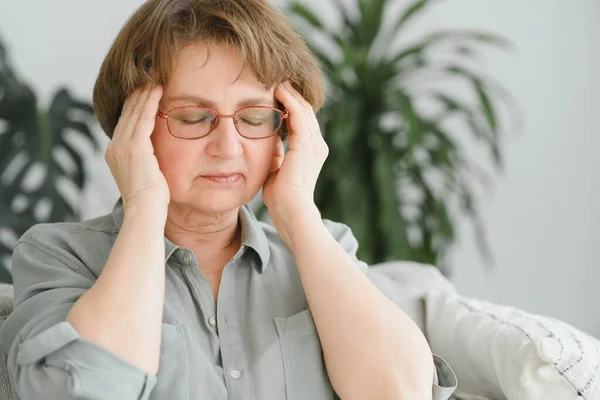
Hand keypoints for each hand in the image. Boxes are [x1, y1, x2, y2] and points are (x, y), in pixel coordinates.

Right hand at [104, 84, 169, 213]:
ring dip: (145, 93)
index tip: (145, 90)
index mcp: (116, 153)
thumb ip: (146, 159)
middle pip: (127, 112)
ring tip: (155, 78)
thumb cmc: (151, 200)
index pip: (126, 122)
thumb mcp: (145, 174)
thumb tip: (156, 153)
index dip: (135, 104)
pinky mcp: (134, 147)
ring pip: (134, 111)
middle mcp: (115, 147)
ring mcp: (123, 146)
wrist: (145, 212)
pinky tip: (159, 90)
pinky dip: (151, 102)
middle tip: (149, 75)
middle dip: (138, 93)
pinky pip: (144, 117)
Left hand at [262, 81, 327, 229]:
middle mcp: (316, 145)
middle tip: (278, 78)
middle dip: (292, 95)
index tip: (277, 92)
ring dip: (291, 93)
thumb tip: (270, 141)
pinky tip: (279, 90)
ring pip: (304, 110)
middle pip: (306, 112)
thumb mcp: (277, 169)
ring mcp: (313, 145)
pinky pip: (299, 116)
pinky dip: (290, 101)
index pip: (303, 121)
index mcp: (311, 151)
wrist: (290, 212)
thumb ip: (277, 154)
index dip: (292, 105)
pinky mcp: (305, 146)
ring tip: (278, 79)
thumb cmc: (282, 197)